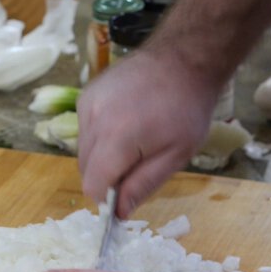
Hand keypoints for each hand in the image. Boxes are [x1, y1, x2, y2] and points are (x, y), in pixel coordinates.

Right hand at [77, 50, 218, 216]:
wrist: (183, 58)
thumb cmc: (187, 108)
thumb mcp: (175, 155)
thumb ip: (142, 185)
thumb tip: (118, 213)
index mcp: (116, 138)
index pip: (92, 185)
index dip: (106, 197)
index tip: (124, 194)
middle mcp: (93, 120)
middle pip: (85, 169)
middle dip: (107, 175)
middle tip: (137, 163)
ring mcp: (86, 104)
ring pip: (83, 150)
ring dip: (102, 156)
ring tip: (133, 139)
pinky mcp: (85, 95)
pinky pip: (85, 129)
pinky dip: (99, 135)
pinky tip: (124, 122)